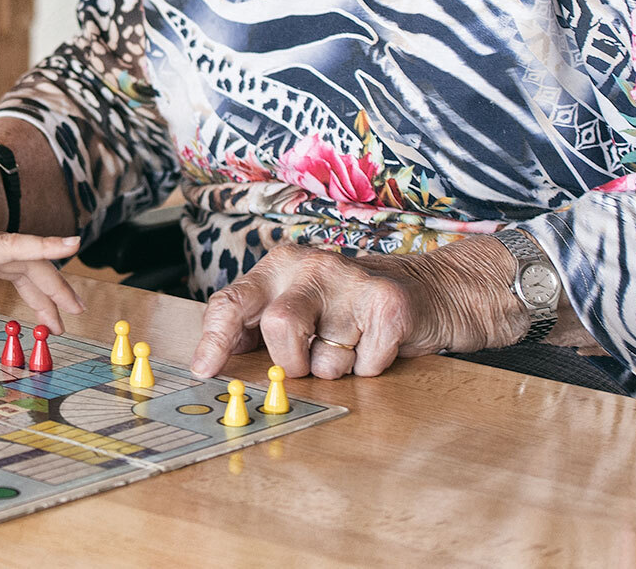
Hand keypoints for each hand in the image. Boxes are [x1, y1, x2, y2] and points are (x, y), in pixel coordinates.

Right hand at [0, 209, 83, 332]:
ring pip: (24, 256)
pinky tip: (68, 247)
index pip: (6, 261)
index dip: (34, 286)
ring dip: (52, 282)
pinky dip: (43, 245)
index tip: (51, 313)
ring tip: (72, 306)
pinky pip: (11, 245)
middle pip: (23, 259)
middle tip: (73, 314)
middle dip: (51, 288)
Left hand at [189, 238, 524, 380]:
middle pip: (279, 327)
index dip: (214, 340)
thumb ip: (254, 327)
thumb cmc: (348, 306)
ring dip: (336, 368)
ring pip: (324, 358)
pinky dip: (370, 367)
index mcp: (278, 266)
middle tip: (309, 357)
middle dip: (291, 360)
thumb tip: (211, 361)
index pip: (232, 302)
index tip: (205, 370)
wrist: (430, 291)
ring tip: (349, 343)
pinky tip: (378, 343)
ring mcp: (351, 281)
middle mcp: (310, 266)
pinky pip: (365, 365)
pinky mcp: (389, 303)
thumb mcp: (295, 305)